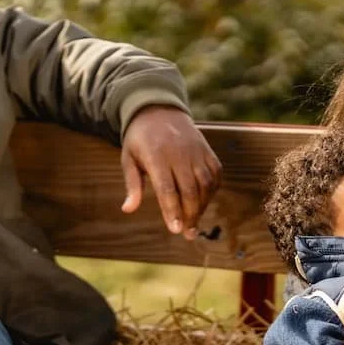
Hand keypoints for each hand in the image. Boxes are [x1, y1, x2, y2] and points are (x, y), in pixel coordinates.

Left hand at [120, 106, 222, 240]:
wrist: (159, 110)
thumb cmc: (140, 139)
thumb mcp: (129, 158)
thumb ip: (132, 184)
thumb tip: (128, 209)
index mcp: (156, 155)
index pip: (167, 188)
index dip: (172, 210)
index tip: (175, 229)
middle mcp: (179, 153)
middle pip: (189, 190)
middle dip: (189, 215)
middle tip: (187, 234)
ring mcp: (196, 151)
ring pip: (205, 184)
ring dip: (202, 207)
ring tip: (194, 223)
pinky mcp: (208, 150)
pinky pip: (215, 174)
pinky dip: (212, 192)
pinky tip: (204, 203)